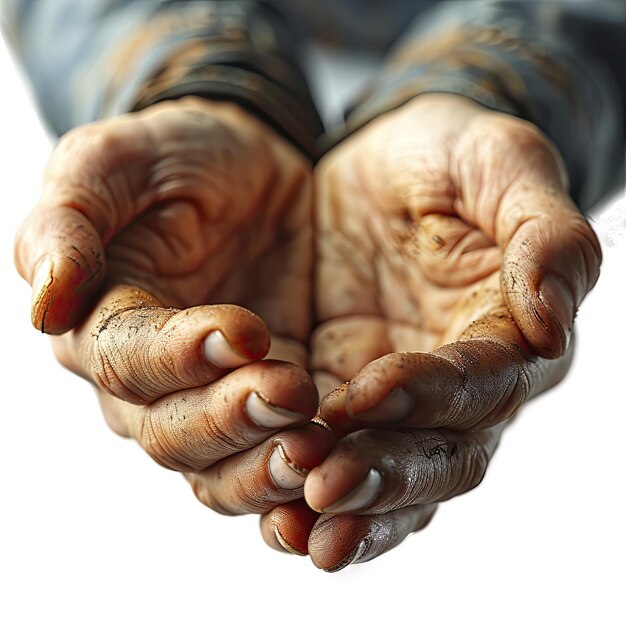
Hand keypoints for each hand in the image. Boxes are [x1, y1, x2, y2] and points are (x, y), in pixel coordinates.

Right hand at [14, 98, 333, 530]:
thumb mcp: (115, 163)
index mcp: (100, 325)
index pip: (124, 361)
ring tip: (315, 445)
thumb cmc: (178, 159)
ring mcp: (210, 402)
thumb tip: (45, 304)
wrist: (250, 169)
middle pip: (171, 432)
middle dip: (229, 420)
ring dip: (264, 464)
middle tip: (290, 394)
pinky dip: (296, 478)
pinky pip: (271, 460)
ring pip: (219, 469)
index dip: (177, 355)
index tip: (244, 331)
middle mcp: (147, 383)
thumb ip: (69, 221)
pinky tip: (336, 468)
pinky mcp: (267, 408)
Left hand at [284, 94, 600, 569]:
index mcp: (510, 333)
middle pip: (439, 456)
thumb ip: (543, 233)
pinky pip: (337, 463)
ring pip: (390, 482)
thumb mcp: (498, 163)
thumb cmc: (446, 156)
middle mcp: (462, 389)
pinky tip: (277, 519)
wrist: (380, 167)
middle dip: (386, 475)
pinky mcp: (342, 400)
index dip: (431, 393)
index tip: (370, 393)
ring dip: (348, 507)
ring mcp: (400, 405)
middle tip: (327, 487)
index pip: (483, 384)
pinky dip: (309, 498)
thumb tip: (551, 319)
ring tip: (295, 524)